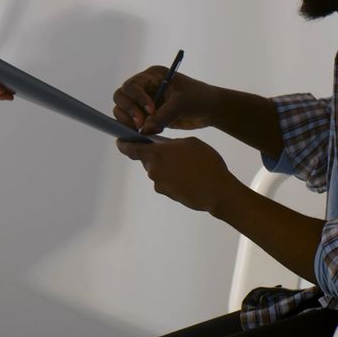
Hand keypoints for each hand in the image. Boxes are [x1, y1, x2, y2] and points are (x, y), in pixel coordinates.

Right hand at [113, 65, 219, 133]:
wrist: (210, 109)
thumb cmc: (199, 98)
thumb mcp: (182, 104)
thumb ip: (163, 115)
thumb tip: (144, 130)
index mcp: (152, 76)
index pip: (132, 86)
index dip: (137, 99)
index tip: (151, 111)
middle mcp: (145, 87)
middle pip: (121, 96)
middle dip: (128, 111)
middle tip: (141, 124)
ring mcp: (144, 102)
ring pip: (122, 110)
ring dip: (128, 121)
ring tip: (143, 130)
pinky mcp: (147, 116)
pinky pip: (131, 122)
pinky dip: (133, 129)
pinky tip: (143, 135)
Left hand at [116, 136, 242, 214]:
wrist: (217, 191)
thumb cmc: (205, 162)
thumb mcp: (190, 143)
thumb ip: (172, 144)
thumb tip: (165, 148)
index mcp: (156, 154)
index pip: (131, 149)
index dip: (123, 145)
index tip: (119, 141)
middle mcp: (153, 170)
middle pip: (148, 160)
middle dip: (157, 156)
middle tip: (174, 152)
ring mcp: (160, 184)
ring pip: (159, 171)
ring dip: (168, 167)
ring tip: (188, 165)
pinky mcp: (168, 195)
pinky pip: (167, 182)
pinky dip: (174, 178)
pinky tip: (190, 176)